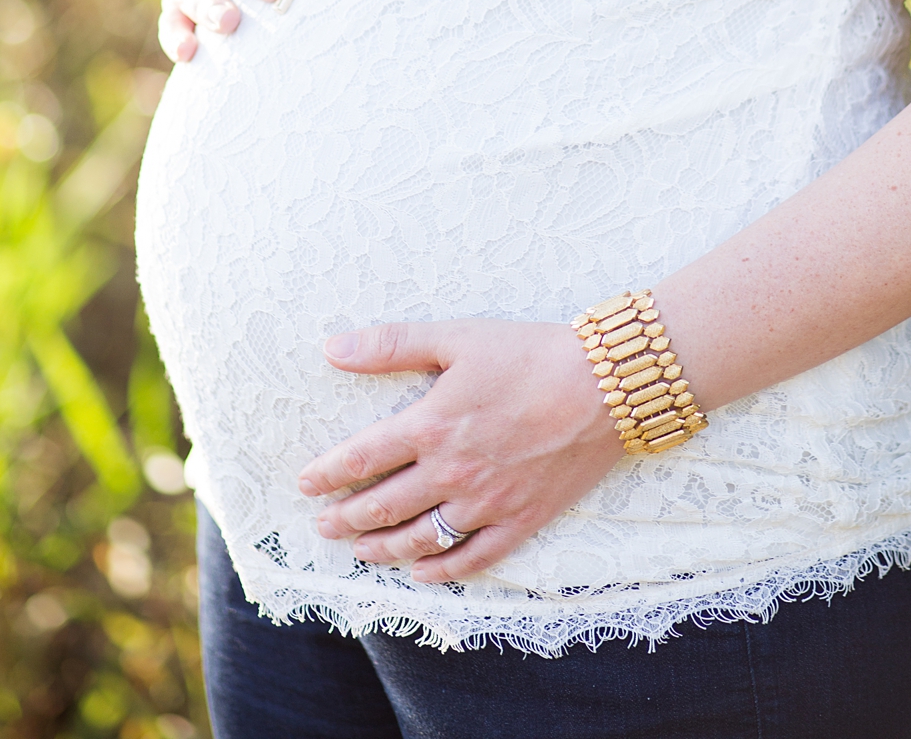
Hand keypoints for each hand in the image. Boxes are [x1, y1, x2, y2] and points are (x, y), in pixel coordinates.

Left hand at [297, 319, 623, 580]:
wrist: (605, 387)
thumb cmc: (530, 353)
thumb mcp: (457, 336)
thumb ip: (393, 345)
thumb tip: (333, 348)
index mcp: (432, 425)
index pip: (362, 458)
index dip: (328, 473)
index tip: (305, 483)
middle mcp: (452, 472)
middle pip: (383, 507)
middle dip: (346, 519)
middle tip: (322, 526)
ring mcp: (487, 503)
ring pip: (420, 540)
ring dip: (382, 549)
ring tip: (359, 551)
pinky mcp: (520, 521)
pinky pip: (472, 559)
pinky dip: (441, 571)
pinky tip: (421, 572)